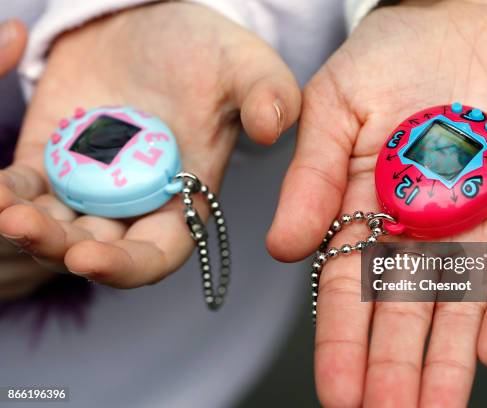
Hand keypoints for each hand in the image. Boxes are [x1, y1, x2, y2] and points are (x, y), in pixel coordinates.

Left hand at [0, 2, 299, 289]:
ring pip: (55, 228)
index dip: (127, 267)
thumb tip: (273, 124)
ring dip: (26, 229)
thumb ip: (267, 92)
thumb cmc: (205, 49)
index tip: (91, 260)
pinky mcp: (50, 160)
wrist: (152, 21)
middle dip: (61, 250)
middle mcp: (136, 203)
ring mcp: (91, 185)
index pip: (158, 253)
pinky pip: (23, 190)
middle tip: (26, 228)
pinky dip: (5, 195)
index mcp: (184, 198)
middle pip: (97, 250)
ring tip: (3, 210)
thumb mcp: (243, 63)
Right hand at [268, 1, 486, 405]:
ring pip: (463, 300)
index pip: (352, 287)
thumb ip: (310, 178)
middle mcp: (422, 225)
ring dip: (450, 358)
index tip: (337, 391)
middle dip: (396, 368)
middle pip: (407, 308)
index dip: (343, 340)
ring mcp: (478, 217)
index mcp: (368, 209)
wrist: (463, 14)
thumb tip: (281, 247)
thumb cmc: (391, 56)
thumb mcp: (333, 110)